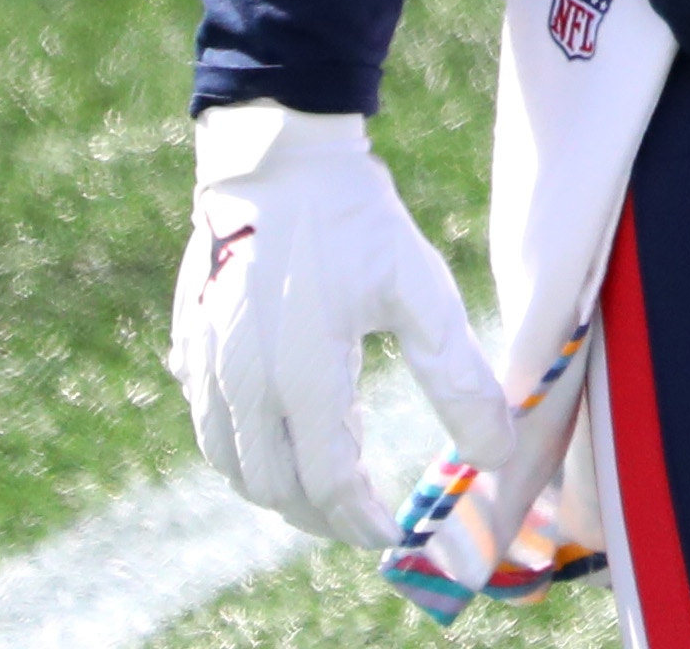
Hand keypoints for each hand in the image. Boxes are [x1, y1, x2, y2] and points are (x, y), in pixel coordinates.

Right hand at [166, 103, 509, 545]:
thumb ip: (458, 380)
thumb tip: (498, 452)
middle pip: (276, 488)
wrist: (278, 158)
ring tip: (332, 472)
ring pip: (234, 465)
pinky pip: (210, 426)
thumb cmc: (355, 222)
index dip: (361, 519)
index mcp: (301, 376)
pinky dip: (246, 448)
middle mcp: (243, 383)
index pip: (328, 485)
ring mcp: (207, 367)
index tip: (392, 532)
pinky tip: (289, 425)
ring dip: (281, 485)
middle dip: (322, 514)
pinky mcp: (191, 346)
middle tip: (365, 512)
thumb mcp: (422, 293)